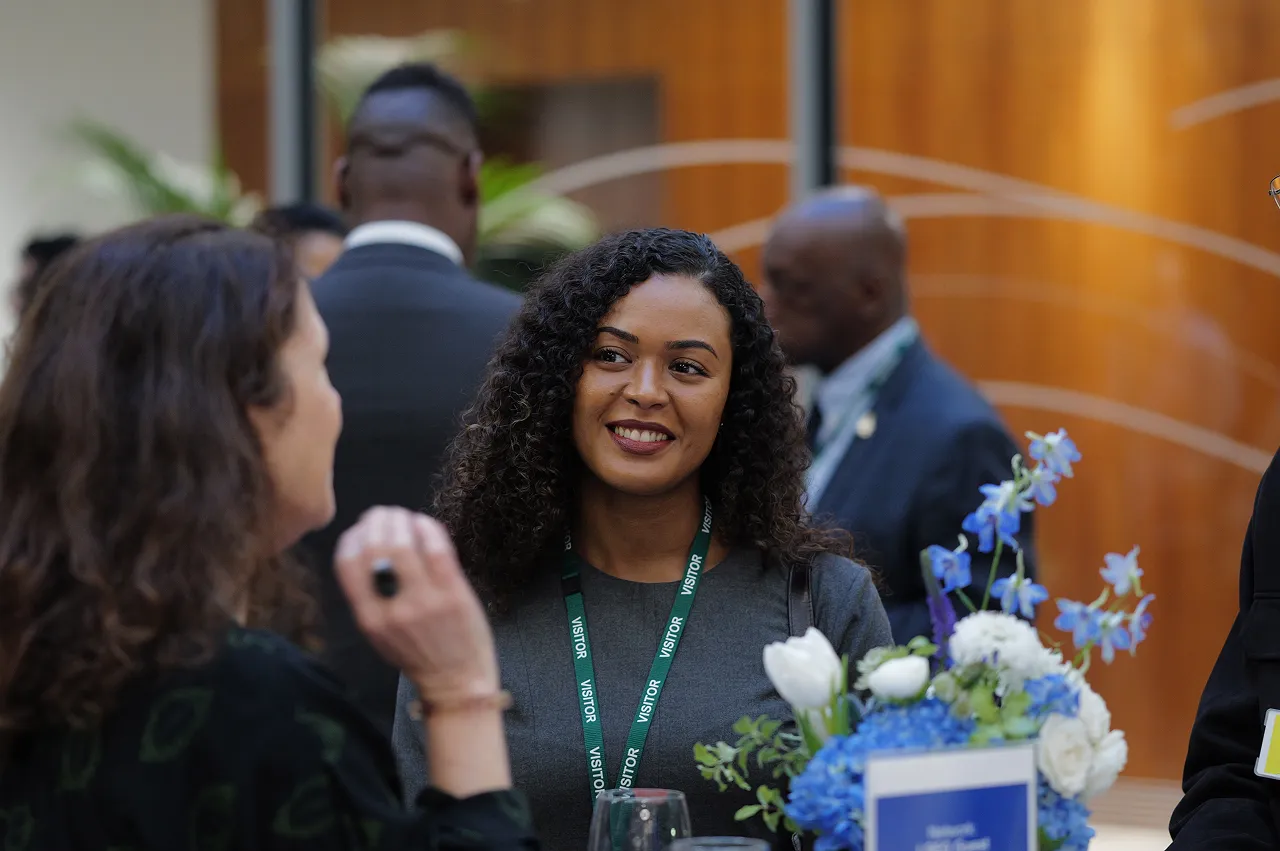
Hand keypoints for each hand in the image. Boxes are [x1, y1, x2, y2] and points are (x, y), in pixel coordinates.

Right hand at [334, 507, 499, 700]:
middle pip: (374, 548)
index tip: (359, 528)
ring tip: (403, 515)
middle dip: (376, 521)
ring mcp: (425, 601)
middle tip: (384, 513)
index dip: (351, 538)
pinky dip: (428, 528)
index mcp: (370, 621)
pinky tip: (425, 523)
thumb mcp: (382, 636)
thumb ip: (372, 599)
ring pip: (403, 544)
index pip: (347, 566)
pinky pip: (437, 550)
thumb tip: (369, 550)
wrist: (458, 683)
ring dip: (400, 519)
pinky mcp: (453, 594)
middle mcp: (393, 610)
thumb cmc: (419, 656)